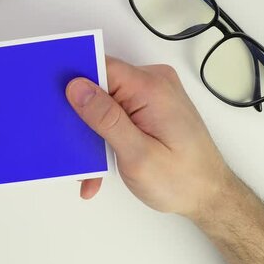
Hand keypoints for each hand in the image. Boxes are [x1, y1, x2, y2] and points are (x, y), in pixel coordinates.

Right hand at [67, 57, 233, 217]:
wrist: (209, 196)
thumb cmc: (182, 180)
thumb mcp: (137, 154)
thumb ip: (106, 118)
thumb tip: (77, 88)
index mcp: (151, 88)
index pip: (101, 67)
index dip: (74, 82)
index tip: (54, 103)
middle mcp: (153, 84)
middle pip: (99, 85)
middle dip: (81, 117)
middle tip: (74, 145)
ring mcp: (151, 95)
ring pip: (103, 102)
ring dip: (92, 133)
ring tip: (91, 164)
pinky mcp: (148, 107)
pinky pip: (115, 112)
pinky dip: (105, 137)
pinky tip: (102, 163)